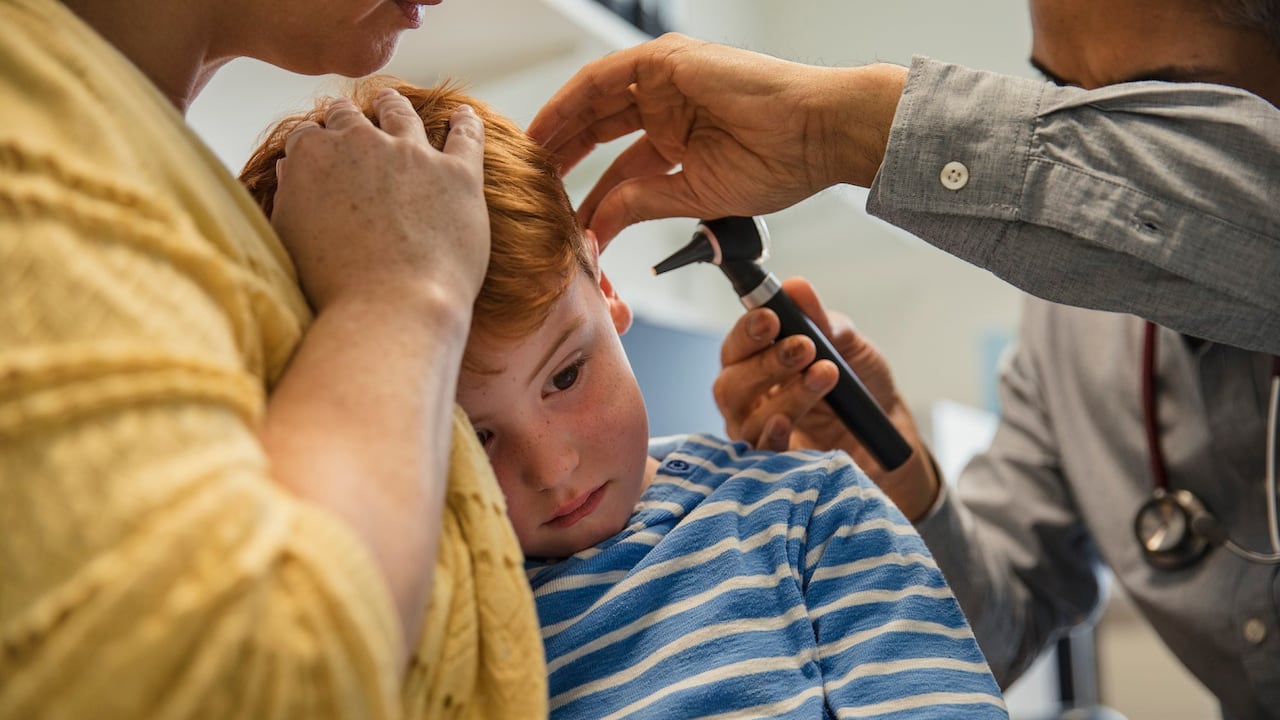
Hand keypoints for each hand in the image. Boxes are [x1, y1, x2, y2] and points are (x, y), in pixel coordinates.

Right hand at [271, 91, 488, 312]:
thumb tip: (290, 168)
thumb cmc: (330, 287)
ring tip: (391, 101)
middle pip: (351, 118)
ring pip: (402, 116)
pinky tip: (465, 115)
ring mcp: (413, 154)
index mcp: (313, 154)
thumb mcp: (290, 236)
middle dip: (347, 117)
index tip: (315, 148)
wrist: (389, 308)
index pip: (308, 135)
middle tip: (349, 117)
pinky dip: (466, 123)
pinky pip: (466, 137)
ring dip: (394, 105)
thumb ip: (290, 195)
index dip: (312, 142)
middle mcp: (362, 142)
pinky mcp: (458, 174)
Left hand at [528, 33, 906, 245]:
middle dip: (562, 154)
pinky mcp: (666, 62)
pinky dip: (572, 101)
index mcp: (682, 135)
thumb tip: (599, 227)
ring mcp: (667, 80)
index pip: (620, 160)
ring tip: (525, 158)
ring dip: (558, 128)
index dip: (588, 183)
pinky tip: (546, 128)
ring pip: (594, 102)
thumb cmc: (780, 162)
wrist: (818, 134)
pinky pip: (604, 80)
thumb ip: (643, 204)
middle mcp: (670, 103)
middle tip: (528, 183)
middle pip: (599, 128)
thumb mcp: (694, 194)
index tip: (559, 210)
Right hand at [714, 276, 939, 519]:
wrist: (887, 435)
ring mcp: (757, 435)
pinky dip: (771, 437)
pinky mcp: (773, 467)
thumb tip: (797, 288)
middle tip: (805, 347)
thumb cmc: (859, 386)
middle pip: (731, 384)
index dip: (748, 332)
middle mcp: (749, 400)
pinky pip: (759, 455)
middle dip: (766, 363)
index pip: (736, 346)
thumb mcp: (848, 346)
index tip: (771, 318)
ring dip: (786, 394)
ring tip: (824, 376)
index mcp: (757, 363)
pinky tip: (787, 422)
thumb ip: (821, 320)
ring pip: (747, 418)